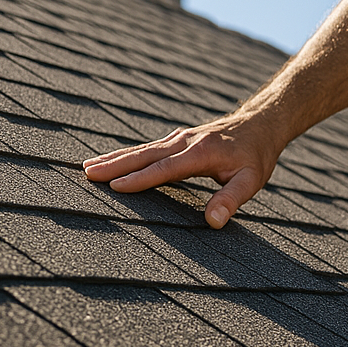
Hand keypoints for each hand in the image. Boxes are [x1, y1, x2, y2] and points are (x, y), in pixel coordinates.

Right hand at [82, 106, 287, 228]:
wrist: (261, 124)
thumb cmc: (256, 155)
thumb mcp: (252, 180)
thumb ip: (231, 199)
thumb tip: (213, 222)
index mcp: (201, 153)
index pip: (164, 168)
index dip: (139, 178)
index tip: (114, 186)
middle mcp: (185, 142)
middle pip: (145, 154)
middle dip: (115, 164)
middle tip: (86, 173)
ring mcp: (180, 138)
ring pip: (143, 149)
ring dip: (116, 158)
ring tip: (87, 167)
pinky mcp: (178, 139)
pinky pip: (149, 148)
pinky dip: (128, 154)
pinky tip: (112, 161)